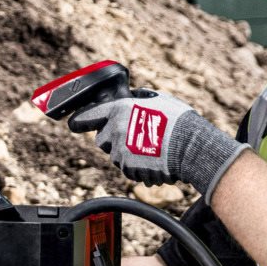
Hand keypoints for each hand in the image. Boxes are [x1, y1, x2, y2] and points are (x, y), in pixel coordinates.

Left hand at [70, 85, 241, 195]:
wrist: (192, 148)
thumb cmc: (179, 121)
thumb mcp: (159, 99)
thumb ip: (140, 98)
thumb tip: (134, 96)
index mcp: (120, 110)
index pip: (88, 116)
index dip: (80, 120)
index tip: (74, 123)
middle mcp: (115, 130)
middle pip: (101, 139)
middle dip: (112, 139)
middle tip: (133, 137)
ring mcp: (120, 151)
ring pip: (115, 155)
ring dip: (127, 153)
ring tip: (151, 148)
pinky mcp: (128, 169)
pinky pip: (127, 168)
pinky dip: (137, 166)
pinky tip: (153, 159)